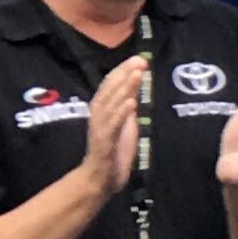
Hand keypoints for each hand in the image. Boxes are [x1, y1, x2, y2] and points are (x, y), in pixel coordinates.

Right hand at [77, 53, 146, 197]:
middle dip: (124, 74)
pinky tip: (131, 103)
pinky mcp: (104, 142)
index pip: (112, 85)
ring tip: (136, 75)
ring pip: (111, 104)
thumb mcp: (124, 124)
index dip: (124, 71)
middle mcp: (99, 115)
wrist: (101, 179)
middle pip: (110, 90)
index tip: (138, 59)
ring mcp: (100, 128)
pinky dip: (121, 113)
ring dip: (124, 88)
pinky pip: (113, 125)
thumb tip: (134, 87)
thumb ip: (127, 106)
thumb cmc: (113, 152)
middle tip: (139, 61)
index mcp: (103, 109)